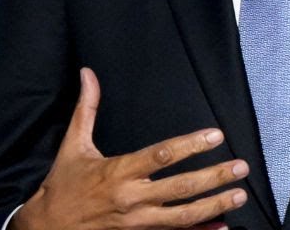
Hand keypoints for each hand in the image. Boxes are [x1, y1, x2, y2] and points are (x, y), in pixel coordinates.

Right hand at [14, 68, 248, 229]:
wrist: (50, 225)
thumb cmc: (63, 183)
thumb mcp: (73, 144)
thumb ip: (86, 108)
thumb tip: (88, 74)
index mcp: (118, 171)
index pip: (162, 155)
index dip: (191, 145)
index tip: (215, 135)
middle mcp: (131, 198)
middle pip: (180, 188)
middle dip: (214, 177)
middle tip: (240, 167)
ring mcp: (138, 222)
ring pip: (184, 216)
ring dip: (215, 205)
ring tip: (239, 194)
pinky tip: (222, 228)